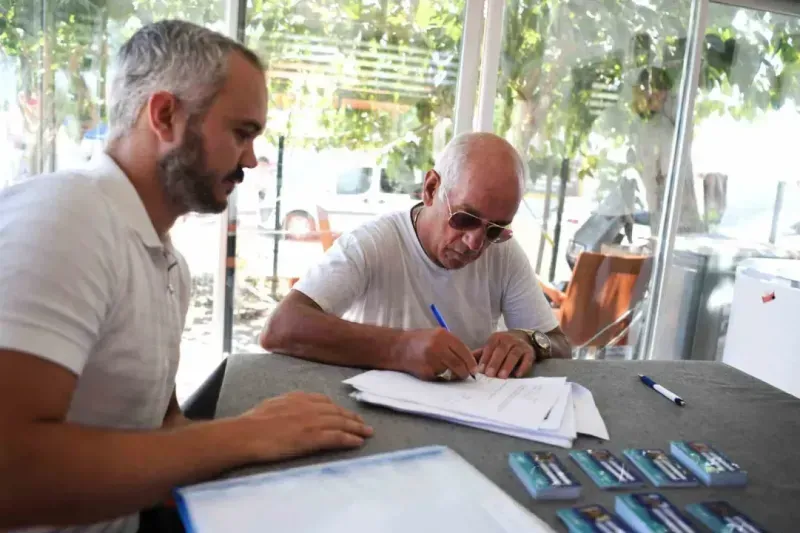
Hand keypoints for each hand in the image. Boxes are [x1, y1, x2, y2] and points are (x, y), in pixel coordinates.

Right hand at [238, 391, 372, 462]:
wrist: (247, 434)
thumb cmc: (252, 422)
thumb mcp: (272, 404)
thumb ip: (286, 405)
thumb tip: (289, 409)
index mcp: (298, 398)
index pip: (325, 401)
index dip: (338, 408)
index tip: (346, 413)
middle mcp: (308, 406)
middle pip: (337, 411)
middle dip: (352, 418)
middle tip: (364, 424)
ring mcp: (312, 421)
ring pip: (341, 423)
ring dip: (357, 428)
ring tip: (367, 433)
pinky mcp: (312, 437)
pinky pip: (337, 437)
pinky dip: (350, 439)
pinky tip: (358, 442)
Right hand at [393, 329, 477, 380]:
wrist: (397, 347)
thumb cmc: (420, 340)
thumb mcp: (437, 335)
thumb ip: (452, 345)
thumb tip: (471, 360)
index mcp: (443, 335)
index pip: (463, 351)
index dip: (471, 362)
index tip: (474, 369)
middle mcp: (437, 346)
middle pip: (459, 363)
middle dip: (465, 372)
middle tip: (467, 375)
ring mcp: (431, 359)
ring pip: (450, 371)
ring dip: (452, 373)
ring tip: (447, 370)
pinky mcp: (425, 371)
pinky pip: (440, 376)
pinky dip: (440, 376)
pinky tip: (433, 369)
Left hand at [473, 332, 533, 378]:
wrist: (523, 338)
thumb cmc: (503, 346)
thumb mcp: (491, 347)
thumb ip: (480, 355)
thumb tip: (465, 363)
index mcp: (496, 338)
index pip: (489, 348)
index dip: (484, 359)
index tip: (480, 370)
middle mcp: (508, 339)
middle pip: (501, 350)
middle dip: (495, 363)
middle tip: (490, 374)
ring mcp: (520, 345)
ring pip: (513, 354)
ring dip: (507, 365)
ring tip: (502, 376)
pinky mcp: (530, 352)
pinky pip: (527, 359)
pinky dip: (523, 367)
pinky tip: (517, 375)